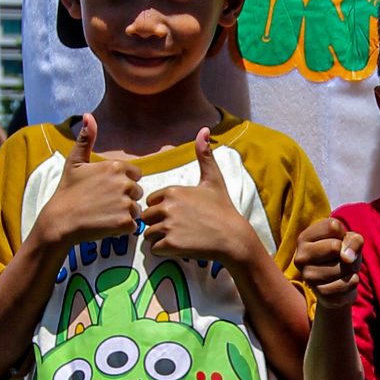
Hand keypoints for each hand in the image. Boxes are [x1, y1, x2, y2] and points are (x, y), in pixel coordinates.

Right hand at [48, 116, 141, 248]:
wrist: (60, 221)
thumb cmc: (67, 191)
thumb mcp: (74, 162)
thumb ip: (86, 139)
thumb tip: (88, 116)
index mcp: (115, 167)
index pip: (135, 175)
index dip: (123, 183)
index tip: (106, 190)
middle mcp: (123, 183)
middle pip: (137, 192)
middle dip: (125, 199)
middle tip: (103, 204)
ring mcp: (125, 203)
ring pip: (136, 209)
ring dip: (124, 214)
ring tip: (104, 214)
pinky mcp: (124, 222)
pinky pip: (133, 225)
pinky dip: (122, 227)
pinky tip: (106, 224)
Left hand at [141, 128, 252, 262]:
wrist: (233, 238)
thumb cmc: (223, 209)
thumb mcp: (214, 179)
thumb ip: (204, 155)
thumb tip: (204, 129)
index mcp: (173, 190)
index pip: (151, 201)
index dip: (162, 209)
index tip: (178, 214)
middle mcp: (167, 206)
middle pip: (147, 218)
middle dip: (157, 224)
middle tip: (178, 229)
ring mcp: (168, 225)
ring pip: (148, 234)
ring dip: (159, 238)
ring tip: (179, 238)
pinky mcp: (170, 244)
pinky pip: (153, 248)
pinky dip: (163, 251)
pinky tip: (179, 247)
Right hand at [295, 214, 364, 309]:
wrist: (340, 284)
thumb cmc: (343, 255)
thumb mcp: (351, 240)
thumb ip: (354, 240)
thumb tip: (346, 258)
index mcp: (304, 238)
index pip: (333, 226)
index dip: (343, 234)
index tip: (337, 241)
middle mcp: (300, 257)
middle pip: (335, 246)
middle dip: (347, 252)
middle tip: (341, 258)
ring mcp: (308, 277)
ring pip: (342, 266)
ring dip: (351, 268)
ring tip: (343, 270)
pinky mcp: (320, 293)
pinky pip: (346, 284)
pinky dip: (353, 282)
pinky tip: (345, 282)